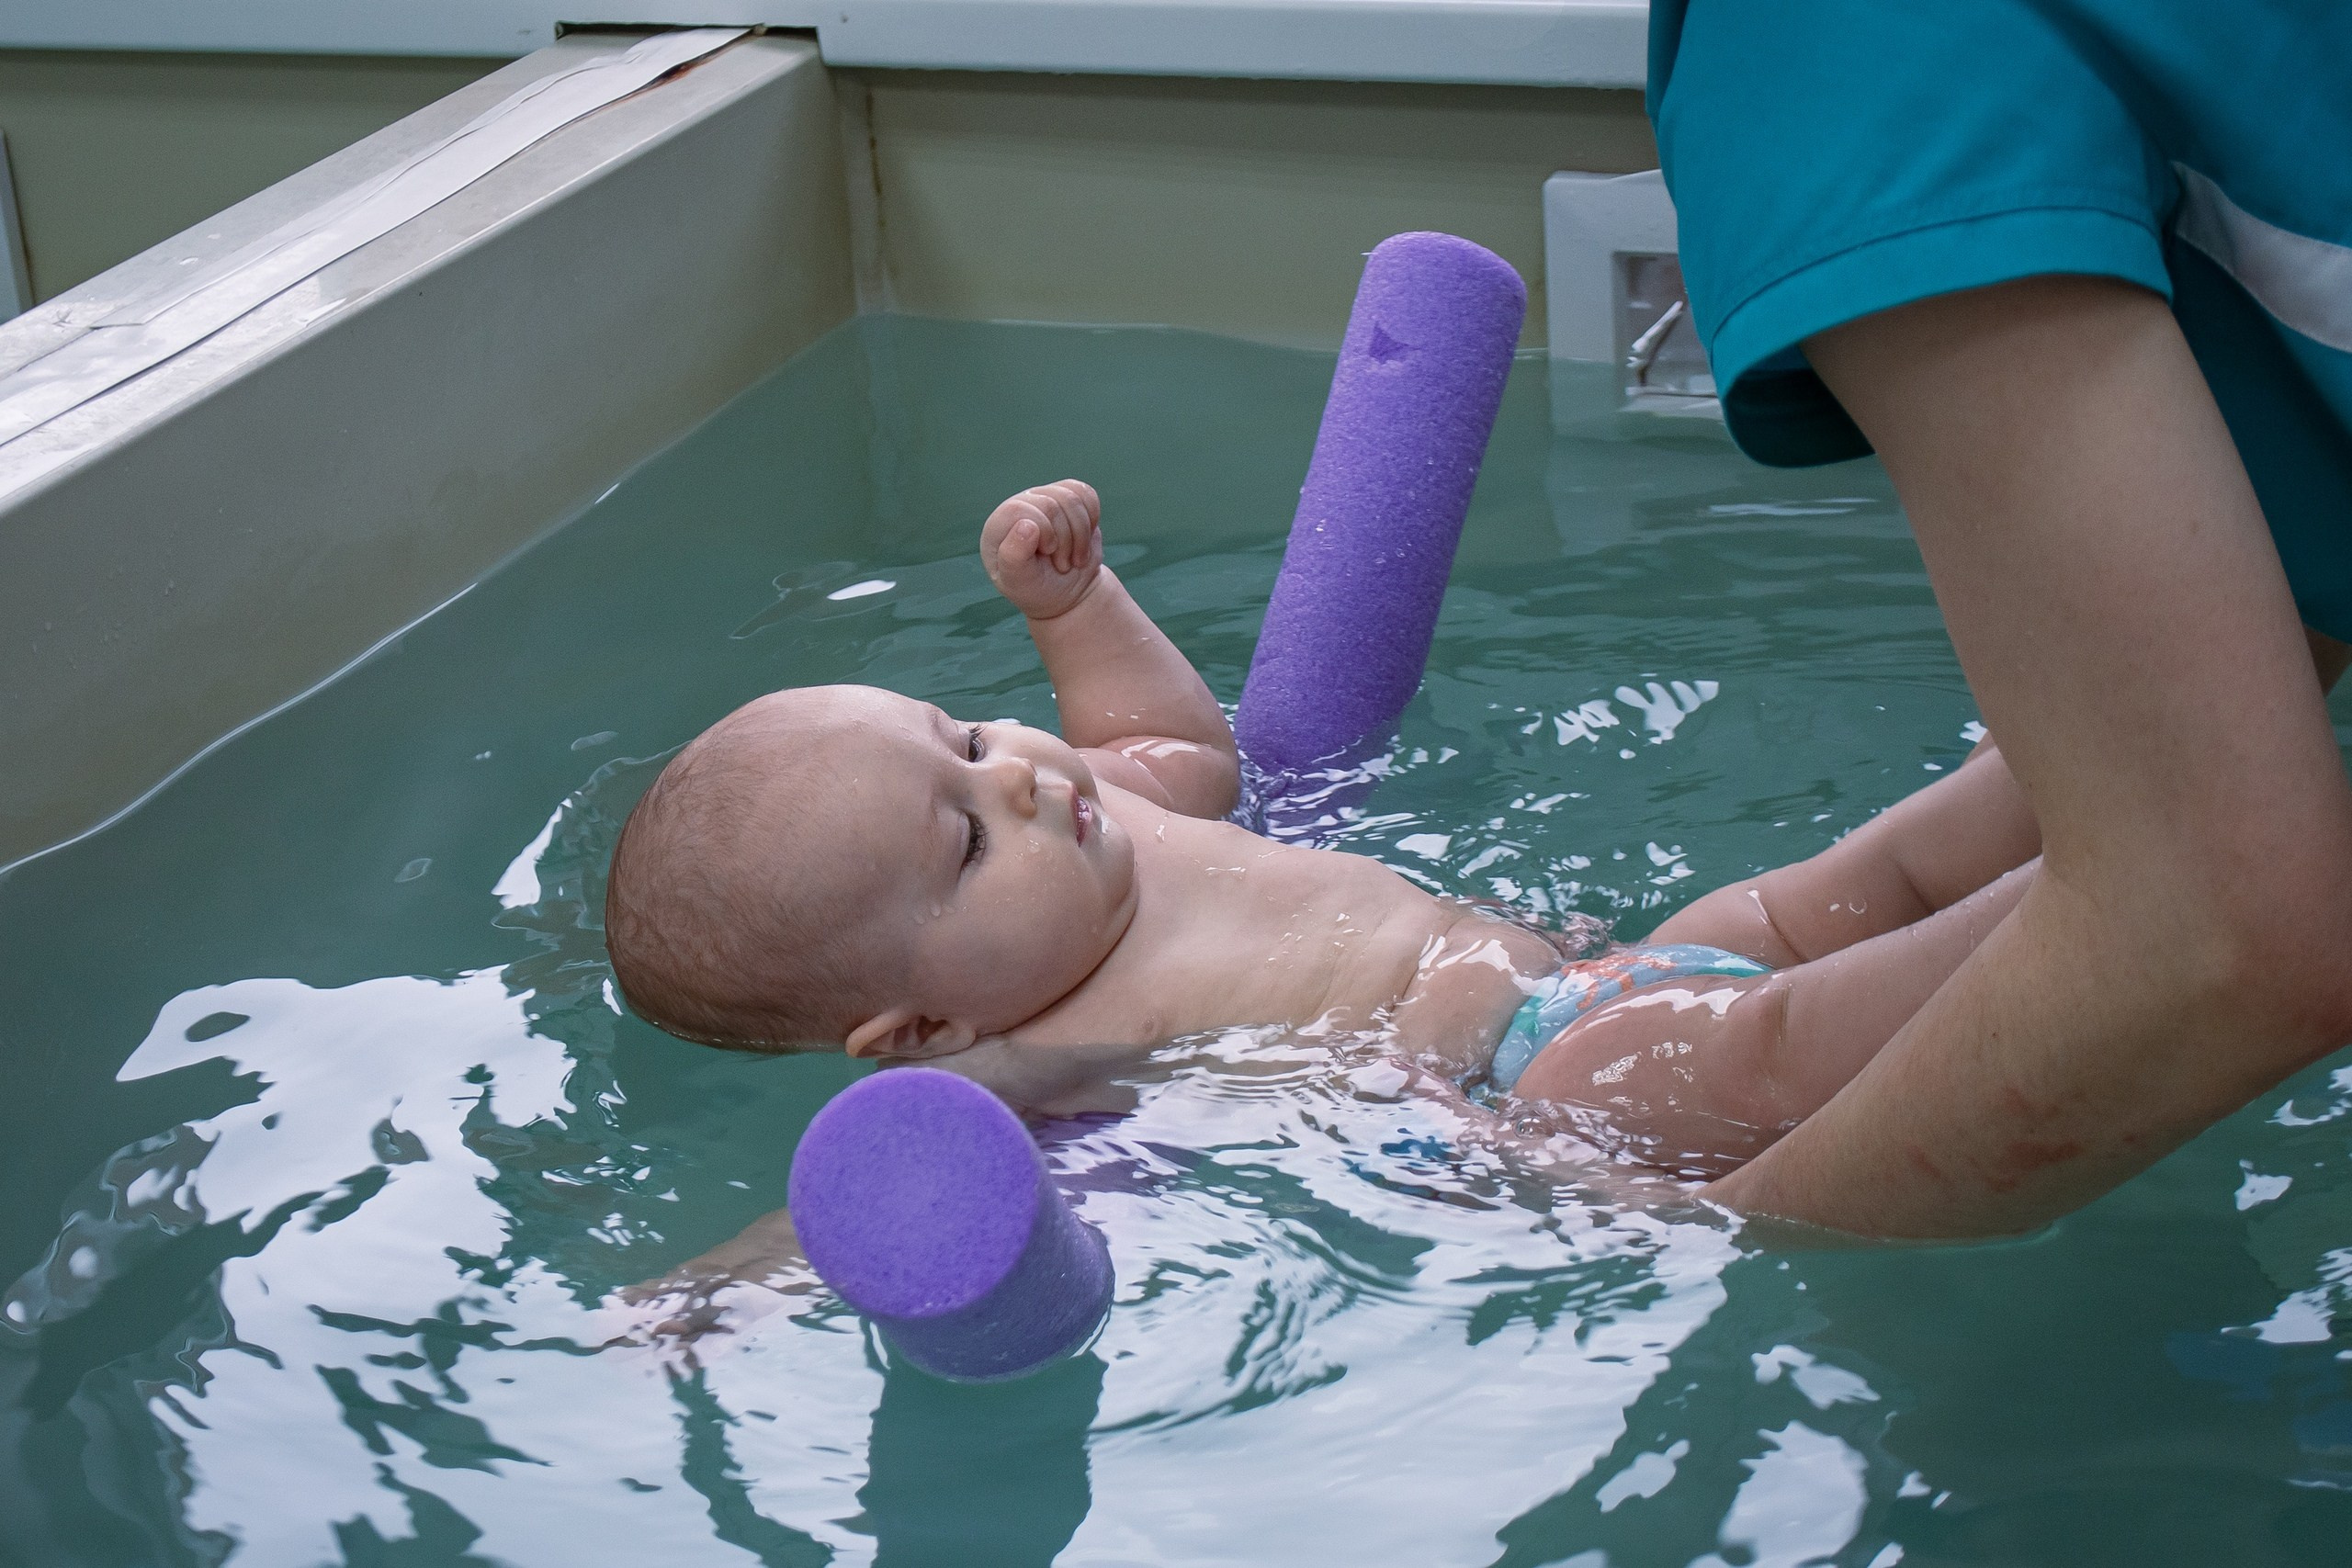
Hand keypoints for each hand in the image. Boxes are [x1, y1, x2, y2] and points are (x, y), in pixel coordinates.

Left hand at [982, 480, 1103, 619]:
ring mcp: (1045, 499)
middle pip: (1050, 504)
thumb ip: (1013, 556)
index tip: (1047, 554)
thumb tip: (1027, 525)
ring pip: (1071, 498)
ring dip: (1081, 534)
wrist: (1066, 591)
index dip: (1042, 531)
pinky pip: (1086, 494)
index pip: (1017, 509)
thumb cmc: (1037, 588)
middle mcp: (1020, 507)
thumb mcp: (1019, 581)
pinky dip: (1092, 519)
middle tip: (1062, 564)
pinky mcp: (1068, 499)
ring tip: (1073, 556)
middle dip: (1065, 539)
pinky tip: (1083, 539)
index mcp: (998, 526)